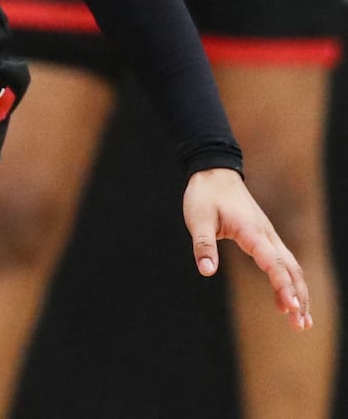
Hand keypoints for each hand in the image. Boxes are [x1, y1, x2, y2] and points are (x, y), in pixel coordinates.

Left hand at [184, 167, 311, 329]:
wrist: (214, 174)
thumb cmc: (205, 196)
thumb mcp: (198, 219)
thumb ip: (203, 245)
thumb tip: (206, 272)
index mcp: (252, 232)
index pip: (273, 263)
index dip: (283, 286)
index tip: (290, 307)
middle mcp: (267, 236)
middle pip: (291, 270)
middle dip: (298, 298)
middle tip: (300, 326)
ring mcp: (269, 237)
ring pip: (292, 268)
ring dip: (299, 293)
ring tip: (301, 322)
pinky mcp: (265, 238)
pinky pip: (283, 263)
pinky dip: (288, 283)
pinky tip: (283, 302)